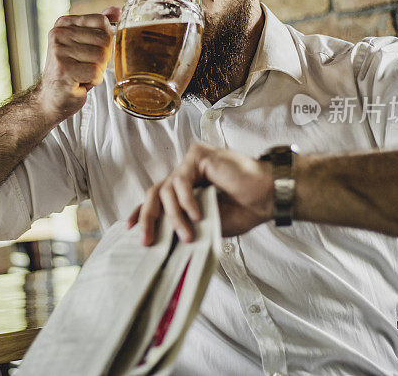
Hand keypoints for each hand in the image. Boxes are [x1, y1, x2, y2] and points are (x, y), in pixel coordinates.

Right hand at [36, 7, 119, 121]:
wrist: (52, 98)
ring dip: (97, 71)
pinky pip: (96, 73)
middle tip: (85, 67)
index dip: (104, 41)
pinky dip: (93, 82)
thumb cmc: (73, 71)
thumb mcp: (85, 45)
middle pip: (104, 40)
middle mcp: (58, 34)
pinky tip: (79, 83)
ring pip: (101, 57)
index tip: (89, 52)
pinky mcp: (63, 69)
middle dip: (102, 59)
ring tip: (81, 74)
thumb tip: (117, 10)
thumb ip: (100, 27)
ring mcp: (59, 51)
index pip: (102, 22)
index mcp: (64, 23)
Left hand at [127, 143, 274, 244]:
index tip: (130, 228)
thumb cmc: (244, 209)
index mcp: (187, 188)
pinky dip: (187, 201)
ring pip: (166, 189)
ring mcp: (191, 163)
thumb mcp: (206, 224)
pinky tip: (197, 215)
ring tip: (187, 234)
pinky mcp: (198, 156)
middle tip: (147, 240)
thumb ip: (184, 225)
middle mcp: (186, 173)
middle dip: (148, 217)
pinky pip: (181, 180)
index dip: (142, 212)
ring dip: (175, 216)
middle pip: (155, 192)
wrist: (267, 197)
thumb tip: (161, 238)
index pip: (157, 198)